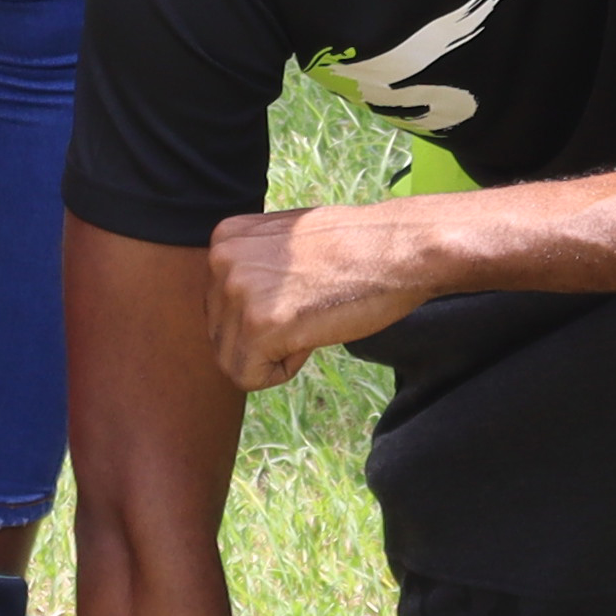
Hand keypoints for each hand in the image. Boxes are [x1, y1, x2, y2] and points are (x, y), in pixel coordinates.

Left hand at [203, 205, 435, 390]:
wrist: (397, 249)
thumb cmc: (353, 247)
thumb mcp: (283, 242)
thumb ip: (249, 267)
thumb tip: (230, 311)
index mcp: (224, 238)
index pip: (219, 307)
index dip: (263, 313)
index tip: (299, 291)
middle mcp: (220, 259)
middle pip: (220, 335)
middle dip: (263, 337)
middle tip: (307, 308)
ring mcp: (237, 291)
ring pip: (232, 360)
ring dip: (273, 354)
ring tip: (309, 318)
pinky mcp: (258, 324)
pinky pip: (251, 377)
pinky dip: (283, 370)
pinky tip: (310, 334)